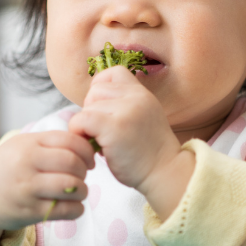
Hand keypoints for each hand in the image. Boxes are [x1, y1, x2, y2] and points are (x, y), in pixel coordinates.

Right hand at [0, 131, 94, 245]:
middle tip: (82, 175)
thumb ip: (52, 142)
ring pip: (72, 187)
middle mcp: (26, 164)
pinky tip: (73, 206)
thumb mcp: (23, 145)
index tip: (89, 160)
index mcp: (28, 144)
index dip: (87, 151)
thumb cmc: (7, 167)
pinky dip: (77, 209)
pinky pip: (65, 210)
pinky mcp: (29, 212)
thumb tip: (88, 142)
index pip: (70, 141)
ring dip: (83, 190)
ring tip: (78, 191)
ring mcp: (27, 189)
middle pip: (72, 163)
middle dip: (85, 170)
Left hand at [69, 66, 180, 191]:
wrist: (165, 172)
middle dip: (93, 111)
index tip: (104, 110)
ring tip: (103, 143)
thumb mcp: (142, 118)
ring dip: (87, 126)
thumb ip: (123, 106)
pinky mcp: (115, 127)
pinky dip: (79, 132)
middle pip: (95, 90)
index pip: (113, 72)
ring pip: (87, 106)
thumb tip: (90, 103)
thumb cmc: (148, 152)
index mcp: (142, 94)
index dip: (101, 88)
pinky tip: (92, 147)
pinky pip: (81, 119)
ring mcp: (126, 110)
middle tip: (104, 133)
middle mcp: (136, 97)